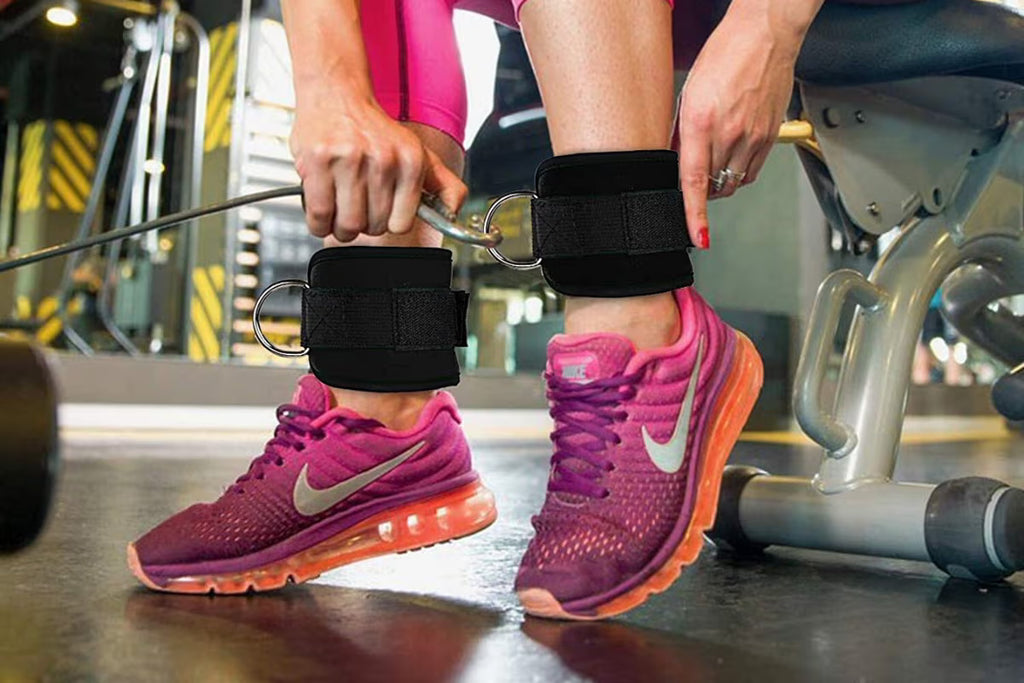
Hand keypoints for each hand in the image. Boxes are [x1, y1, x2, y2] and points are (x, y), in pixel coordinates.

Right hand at [290, 96, 466, 241]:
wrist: (337, 93)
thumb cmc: (376, 129)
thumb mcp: (420, 153)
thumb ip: (446, 185)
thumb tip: (453, 213)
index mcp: (411, 161)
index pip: (401, 224)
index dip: (387, 224)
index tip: (381, 215)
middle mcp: (383, 160)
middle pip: (372, 227)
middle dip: (363, 225)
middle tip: (357, 208)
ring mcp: (348, 160)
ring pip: (346, 225)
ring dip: (340, 226)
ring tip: (340, 209)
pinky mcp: (318, 161)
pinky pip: (319, 214)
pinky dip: (319, 222)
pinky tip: (323, 209)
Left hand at [677, 11, 803, 248]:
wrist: (766, 32)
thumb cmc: (727, 52)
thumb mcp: (689, 92)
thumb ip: (682, 132)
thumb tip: (676, 160)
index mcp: (702, 121)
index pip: (694, 181)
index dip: (694, 215)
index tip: (696, 236)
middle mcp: (730, 132)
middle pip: (712, 185)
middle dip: (699, 189)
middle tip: (693, 175)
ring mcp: (754, 135)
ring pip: (734, 182)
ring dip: (720, 182)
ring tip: (713, 162)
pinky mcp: (771, 135)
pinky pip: (753, 171)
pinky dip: (740, 172)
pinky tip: (733, 156)